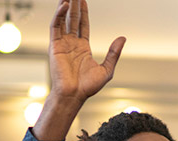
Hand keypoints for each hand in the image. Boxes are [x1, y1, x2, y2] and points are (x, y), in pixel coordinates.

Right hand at [32, 0, 124, 140]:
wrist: (74, 95)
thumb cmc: (88, 87)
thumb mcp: (107, 69)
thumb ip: (114, 53)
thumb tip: (122, 38)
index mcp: (83, 48)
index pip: (83, 25)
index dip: (83, 12)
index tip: (83, 0)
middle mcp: (71, 43)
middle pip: (72, 19)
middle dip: (73, 5)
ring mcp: (62, 43)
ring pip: (63, 19)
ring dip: (65, 6)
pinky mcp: (54, 45)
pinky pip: (56, 26)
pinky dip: (59, 15)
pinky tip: (64, 5)